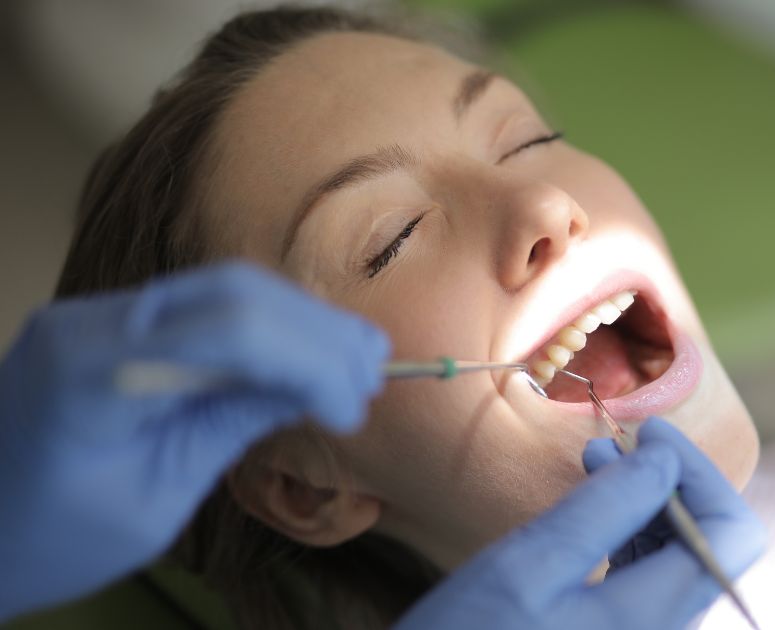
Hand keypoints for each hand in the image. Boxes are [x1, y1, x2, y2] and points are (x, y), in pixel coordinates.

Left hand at [0, 262, 389, 619]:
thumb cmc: (49, 536)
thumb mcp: (153, 501)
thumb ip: (227, 428)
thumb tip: (312, 389)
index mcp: (89, 367)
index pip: (226, 331)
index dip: (306, 360)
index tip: (353, 408)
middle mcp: (93, 319)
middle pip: (231, 292)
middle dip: (315, 332)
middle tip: (375, 374)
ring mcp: (100, 314)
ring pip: (224, 288)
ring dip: (300, 322)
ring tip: (361, 358)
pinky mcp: (115, 324)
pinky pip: (203, 306)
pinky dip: (266, 327)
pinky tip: (310, 351)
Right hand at [394, 417, 764, 629]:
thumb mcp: (528, 565)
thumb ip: (604, 509)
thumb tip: (664, 460)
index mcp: (651, 621)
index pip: (731, 535)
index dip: (700, 473)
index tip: (650, 433)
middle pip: (711, 549)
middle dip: (672, 485)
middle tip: (617, 443)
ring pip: (681, 566)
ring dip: (649, 508)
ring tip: (598, 465)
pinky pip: (650, 588)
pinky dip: (631, 541)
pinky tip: (592, 515)